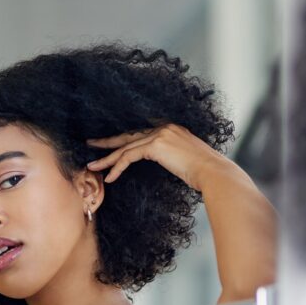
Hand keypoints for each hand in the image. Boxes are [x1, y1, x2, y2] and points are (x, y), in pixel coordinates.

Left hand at [85, 123, 237, 190]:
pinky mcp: (156, 145)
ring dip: (107, 158)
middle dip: (108, 142)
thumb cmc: (204, 172)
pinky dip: (117, 168)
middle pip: (129, 136)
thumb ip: (170, 156)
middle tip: (91, 145)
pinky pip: (129, 157)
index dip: (124, 140)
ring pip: (125, 147)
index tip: (110, 145)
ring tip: (93, 166)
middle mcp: (164, 127)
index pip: (141, 133)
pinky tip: (110, 177)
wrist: (213, 173)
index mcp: (171, 128)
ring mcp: (160, 134)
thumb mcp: (184, 160)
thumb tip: (163, 162)